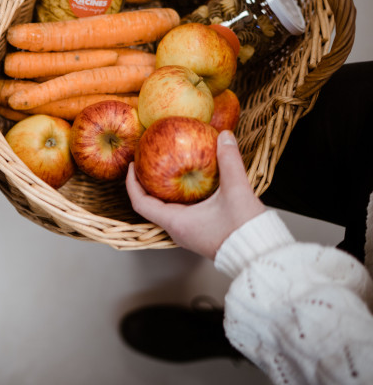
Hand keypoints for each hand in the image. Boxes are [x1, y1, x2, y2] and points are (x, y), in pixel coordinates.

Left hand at [126, 130, 265, 258]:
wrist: (261, 256)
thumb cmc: (245, 231)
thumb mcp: (237, 191)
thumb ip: (230, 161)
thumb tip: (225, 136)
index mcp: (176, 222)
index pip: (140, 203)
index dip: (132, 183)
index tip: (133, 165)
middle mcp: (177, 230)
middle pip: (150, 205)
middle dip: (146, 183)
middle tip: (147, 162)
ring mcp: (187, 234)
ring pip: (165, 210)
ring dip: (162, 191)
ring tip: (166, 169)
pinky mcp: (198, 234)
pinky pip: (179, 213)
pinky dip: (177, 197)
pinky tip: (189, 184)